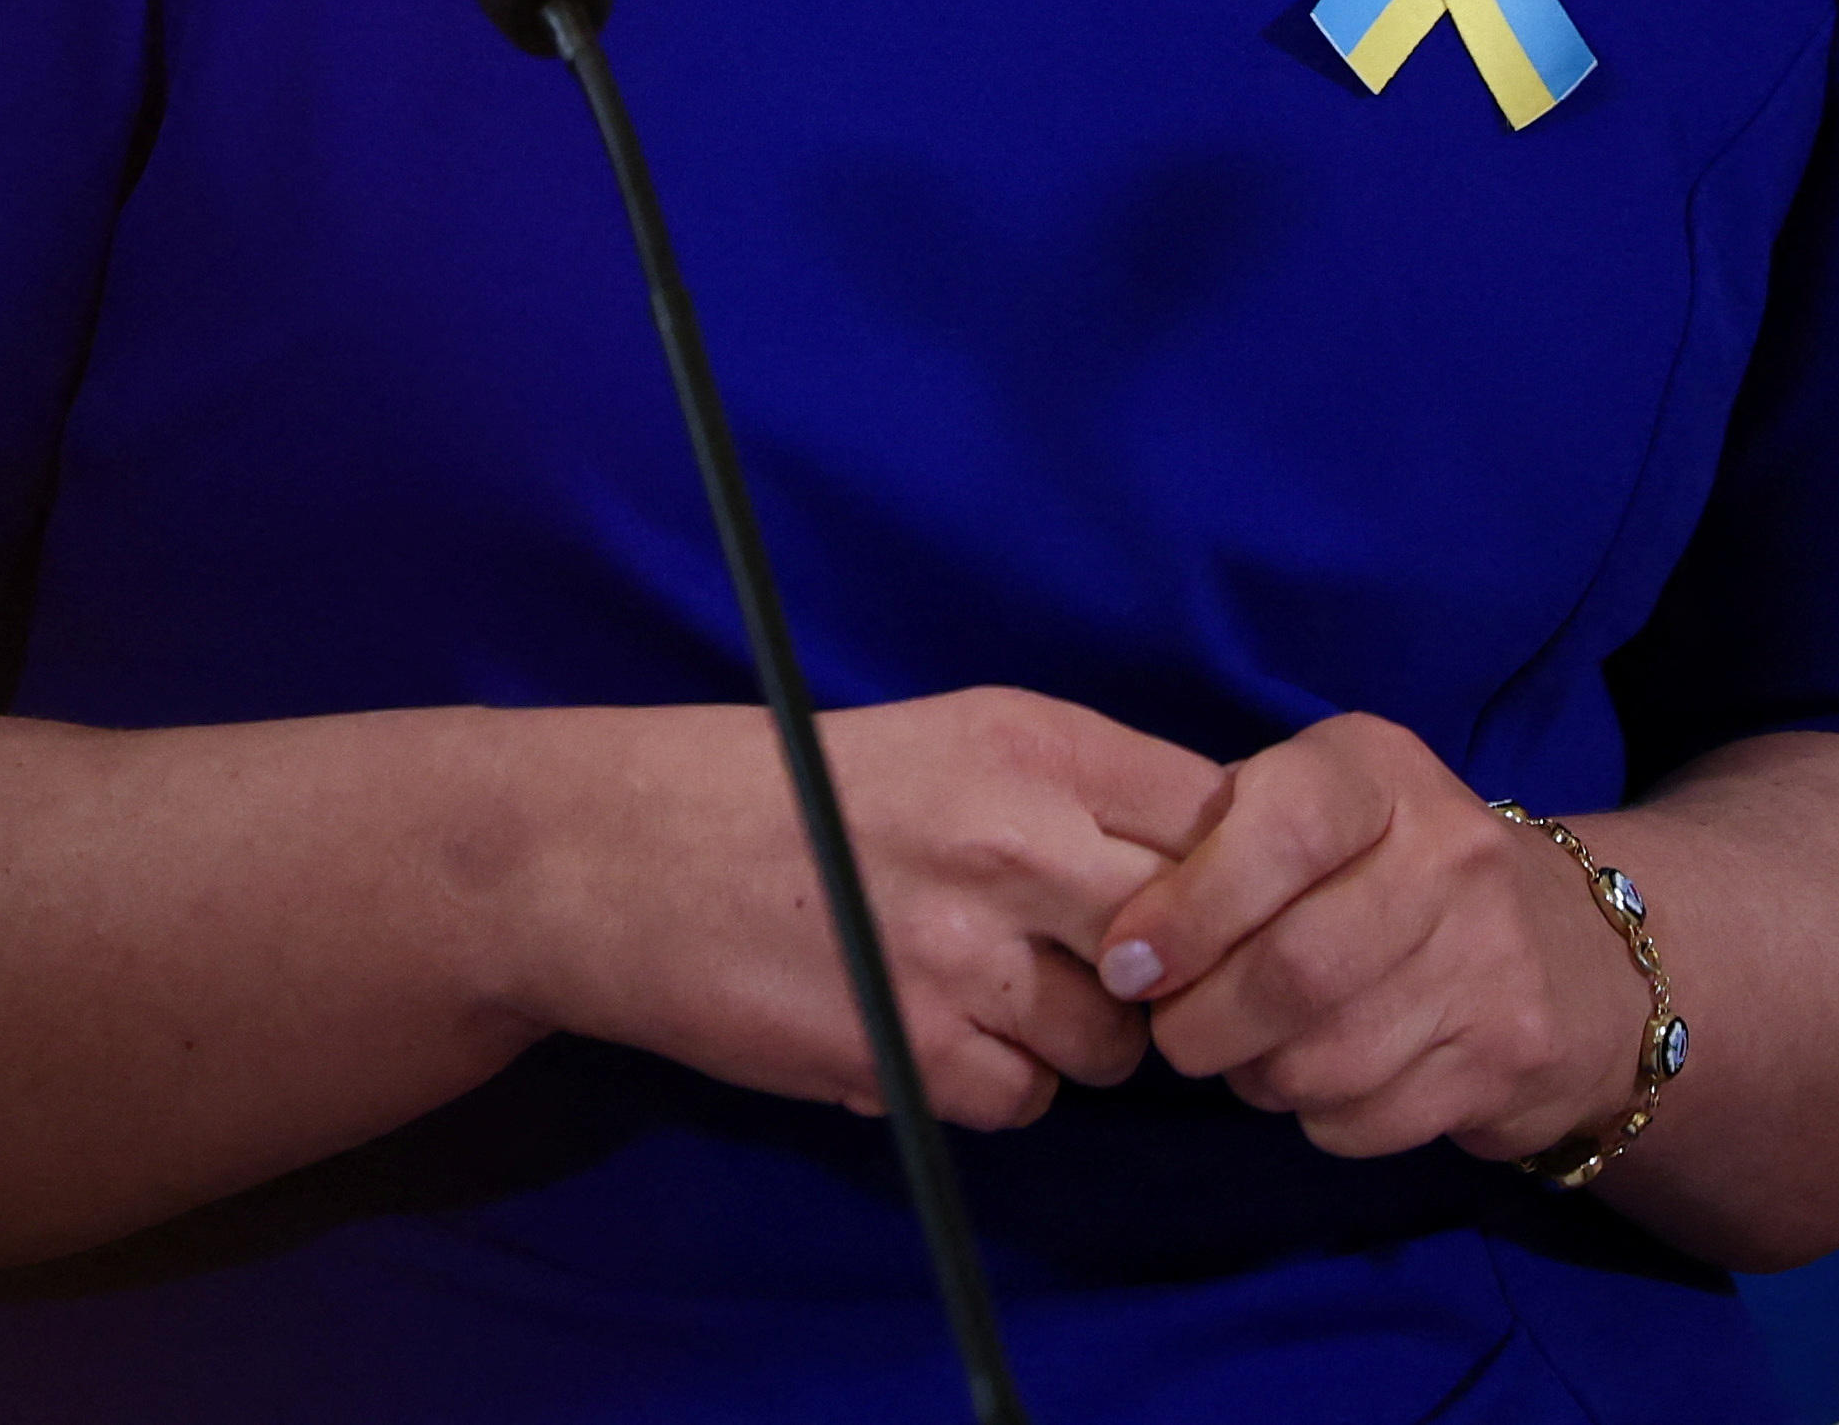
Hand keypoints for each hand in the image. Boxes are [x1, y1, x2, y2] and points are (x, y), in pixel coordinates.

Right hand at [516, 688, 1226, 1130]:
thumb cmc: (781, 792)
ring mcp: (964, 951)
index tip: (1191, 903)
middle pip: (1190, 939)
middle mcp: (1011, 836)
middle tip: (1106, 974)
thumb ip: (1070, 796)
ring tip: (989, 999)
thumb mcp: (943, 742)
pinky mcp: (912, 1051)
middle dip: (1166, 973)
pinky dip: (994, 1085)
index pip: (1220, 816)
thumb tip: (1205, 881)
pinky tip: (929, 1035)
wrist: (612, 855)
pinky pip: (1028, 1100)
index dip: (1226, 877)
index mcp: (1026, 738)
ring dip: (1072, 1037)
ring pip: (1116, 1040)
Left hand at [1090, 714, 1641, 1164]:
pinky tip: (1323, 1080)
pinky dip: (1317, 1115)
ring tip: (1248, 1053)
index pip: (1282, 829)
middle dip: (1202, 1021)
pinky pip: (1368, 1117)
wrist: (1575, 955)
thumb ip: (1217, 846)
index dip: (1189, 909)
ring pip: (1325, 1057)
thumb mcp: (1315, 810)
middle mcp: (1454, 854)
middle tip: (1174, 1032)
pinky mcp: (1511, 1058)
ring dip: (1255, 1075)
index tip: (1129, 962)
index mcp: (1382, 771)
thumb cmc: (1390, 872)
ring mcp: (1495, 961)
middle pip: (1295, 967)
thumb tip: (1125, 944)